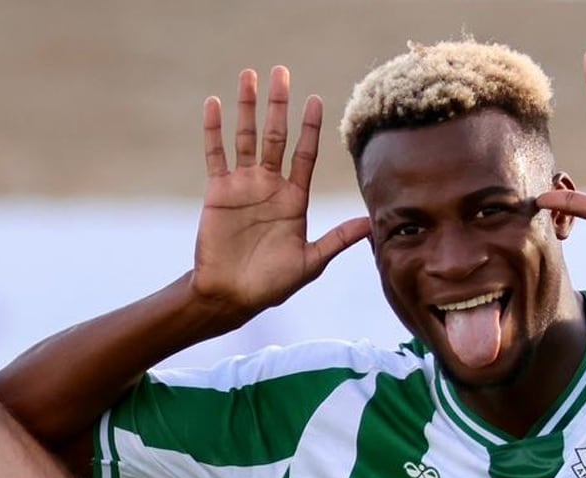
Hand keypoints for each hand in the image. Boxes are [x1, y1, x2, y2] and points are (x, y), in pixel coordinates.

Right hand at [193, 67, 369, 312]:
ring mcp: (243, 186)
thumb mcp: (310, 262)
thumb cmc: (270, 285)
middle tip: (281, 73)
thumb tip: (371, 224)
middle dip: (279, 105)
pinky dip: (214, 130)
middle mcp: (269, 186)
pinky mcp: (218, 192)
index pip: (305, 154)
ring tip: (249, 76)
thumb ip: (337, 240)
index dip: (309, 127)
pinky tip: (214, 104)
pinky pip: (216, 154)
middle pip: (276, 136)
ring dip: (246, 107)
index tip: (315, 100)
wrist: (230, 295)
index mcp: (294, 199)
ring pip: (246, 138)